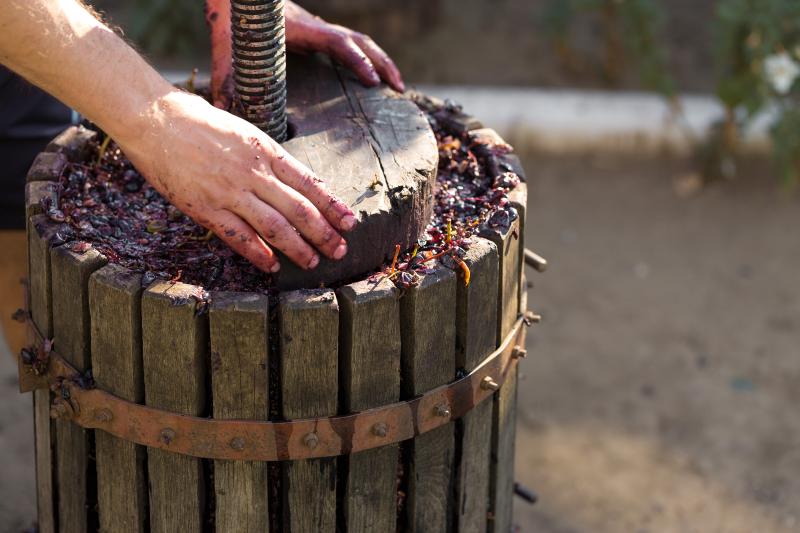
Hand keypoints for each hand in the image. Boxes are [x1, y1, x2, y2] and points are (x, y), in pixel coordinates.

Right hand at [119, 89, 356, 272]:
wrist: (154, 119)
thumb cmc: (199, 122)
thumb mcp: (244, 132)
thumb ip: (268, 158)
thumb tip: (295, 182)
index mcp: (265, 150)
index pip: (309, 183)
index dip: (332, 205)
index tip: (350, 222)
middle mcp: (253, 172)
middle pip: (299, 209)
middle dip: (324, 232)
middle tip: (340, 250)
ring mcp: (229, 191)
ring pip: (275, 227)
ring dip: (298, 247)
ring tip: (313, 262)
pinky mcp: (204, 208)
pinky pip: (238, 236)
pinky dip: (258, 253)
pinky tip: (272, 266)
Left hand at [205, 0, 404, 108]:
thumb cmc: (232, 20)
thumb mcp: (227, 49)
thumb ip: (225, 79)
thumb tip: (223, 109)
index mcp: (301, 31)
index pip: (338, 42)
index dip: (357, 61)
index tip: (373, 81)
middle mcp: (315, 28)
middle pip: (360, 41)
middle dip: (383, 63)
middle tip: (400, 88)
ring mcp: (318, 30)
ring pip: (359, 41)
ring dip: (380, 61)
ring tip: (396, 86)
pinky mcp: (317, 35)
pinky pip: (350, 46)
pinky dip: (366, 59)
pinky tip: (371, 79)